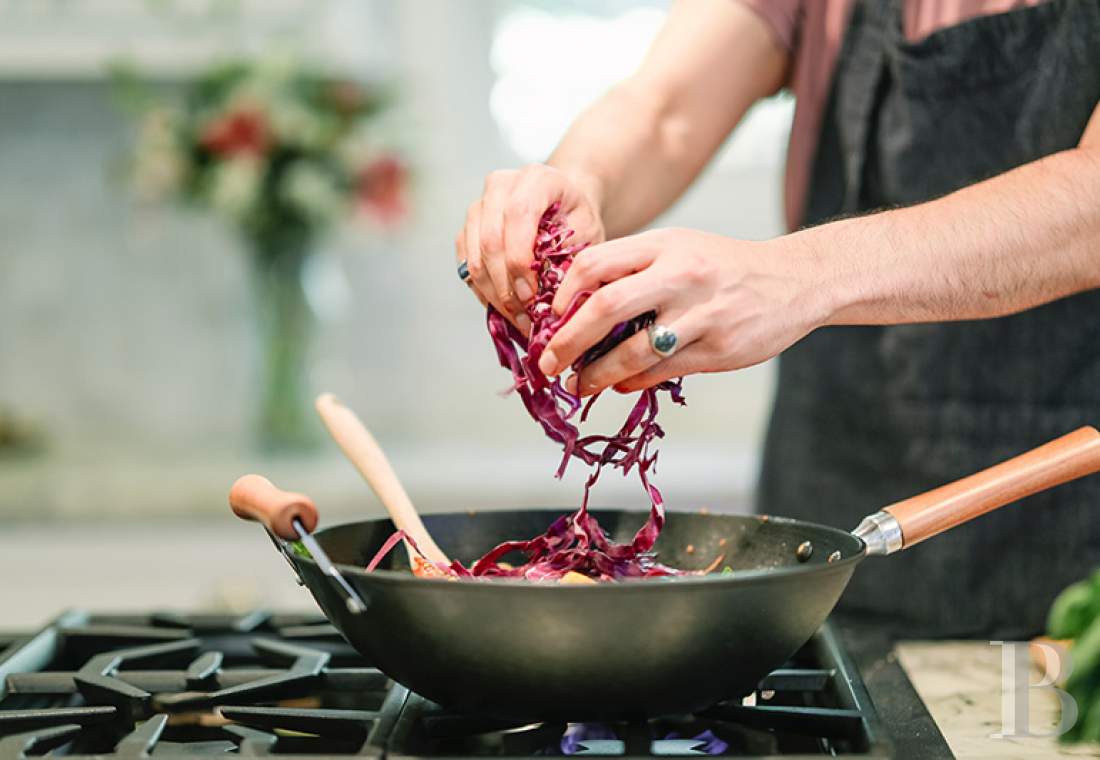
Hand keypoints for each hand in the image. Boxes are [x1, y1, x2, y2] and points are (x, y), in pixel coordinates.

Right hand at [455, 164, 604, 330]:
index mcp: (537, 178)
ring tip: (517, 319)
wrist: (563, 205)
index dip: (520, 259)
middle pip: (490, 239)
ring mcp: (479, 206)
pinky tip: (504, 308)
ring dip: (494, 294)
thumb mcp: (589, 234)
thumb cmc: (577, 219)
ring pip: (474, 256)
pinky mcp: (467, 228)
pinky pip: (466, 265)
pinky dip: (484, 291)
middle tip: (524, 316)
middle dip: (505, 285)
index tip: (531, 295)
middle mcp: (500, 185)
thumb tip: (553, 301)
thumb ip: (572, 258)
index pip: (518, 214)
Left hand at [536, 228, 828, 395]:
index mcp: (664, 244)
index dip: (563, 294)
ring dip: (597, 374)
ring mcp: (701, 314)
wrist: (794, 281)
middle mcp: (681, 275)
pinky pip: (662, 371)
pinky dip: (633, 382)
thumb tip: (577, 308)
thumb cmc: (724, 267)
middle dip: (567, 341)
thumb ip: (633, 269)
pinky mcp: (717, 348)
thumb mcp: (679, 248)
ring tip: (579, 384)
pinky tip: (619, 385)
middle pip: (605, 308)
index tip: (549, 319)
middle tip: (547, 362)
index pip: (595, 264)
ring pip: (632, 351)